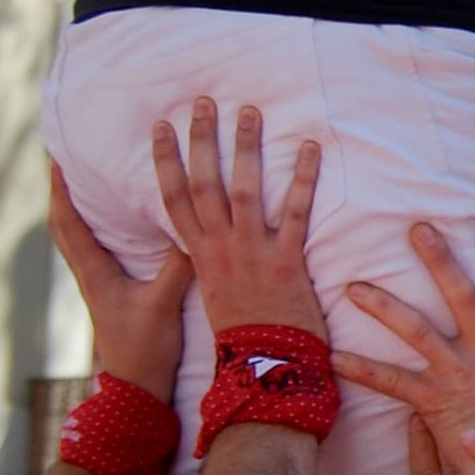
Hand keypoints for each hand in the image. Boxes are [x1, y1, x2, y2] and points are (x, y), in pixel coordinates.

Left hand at [50, 162, 191, 399]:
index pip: (67, 222)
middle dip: (62, 192)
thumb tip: (189, 228)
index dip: (60, 188)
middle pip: (63, 226)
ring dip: (76, 209)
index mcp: (94, 272)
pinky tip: (115, 225)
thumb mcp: (163, 305)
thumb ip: (177, 266)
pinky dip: (96, 231)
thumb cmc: (145, 349)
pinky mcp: (110, 295)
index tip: (58, 158)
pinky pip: (94, 253)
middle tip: (68, 163)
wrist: (137, 389)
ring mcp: (97, 286)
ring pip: (76, 239)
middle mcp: (89, 275)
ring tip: (89, 184)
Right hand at [152, 98, 324, 337]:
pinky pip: (296, 214)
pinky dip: (303, 179)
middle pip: (204, 184)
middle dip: (202, 140)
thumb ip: (211, 263)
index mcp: (200, 257)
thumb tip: (209, 240)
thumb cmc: (245, 338)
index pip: (174, 199)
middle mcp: (220, 250)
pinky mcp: (286, 265)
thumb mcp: (215, 296)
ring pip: (244, 190)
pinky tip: (311, 148)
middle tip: (203, 101)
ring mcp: (251, 255)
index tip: (162, 126)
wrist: (263, 373)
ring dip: (247, 148)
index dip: (165, 161)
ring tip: (249, 111)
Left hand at [334, 220, 474, 474]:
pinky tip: (333, 356)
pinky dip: (361, 369)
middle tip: (417, 228)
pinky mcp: (434, 402)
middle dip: (440, 260)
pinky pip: (391, 382)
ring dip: (384, 306)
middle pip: (462, 296)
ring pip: (418, 330)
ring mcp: (459, 376)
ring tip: (353, 286)